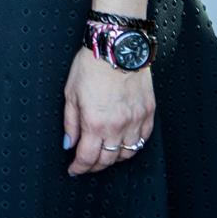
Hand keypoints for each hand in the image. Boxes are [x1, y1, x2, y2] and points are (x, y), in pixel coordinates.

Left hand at [63, 47, 154, 176]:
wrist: (118, 47)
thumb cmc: (91, 65)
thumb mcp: (71, 93)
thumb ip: (70, 122)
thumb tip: (68, 144)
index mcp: (95, 123)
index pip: (87, 158)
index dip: (79, 168)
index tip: (74, 170)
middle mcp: (118, 126)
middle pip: (107, 160)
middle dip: (94, 166)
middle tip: (86, 164)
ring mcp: (136, 121)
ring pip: (127, 154)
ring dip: (114, 159)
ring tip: (104, 155)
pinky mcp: (148, 113)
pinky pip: (142, 139)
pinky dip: (133, 145)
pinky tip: (124, 143)